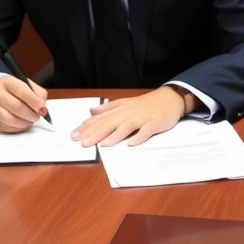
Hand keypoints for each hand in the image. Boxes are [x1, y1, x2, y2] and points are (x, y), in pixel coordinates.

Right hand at [0, 75, 48, 132]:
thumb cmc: (13, 89)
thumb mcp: (26, 84)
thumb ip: (38, 93)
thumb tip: (42, 108)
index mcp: (7, 82)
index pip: (22, 92)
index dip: (35, 102)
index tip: (42, 109)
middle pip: (17, 107)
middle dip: (31, 114)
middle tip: (36, 116)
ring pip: (11, 120)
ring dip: (25, 123)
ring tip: (29, 120)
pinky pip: (7, 128)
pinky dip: (17, 128)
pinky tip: (21, 123)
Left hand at [72, 86, 190, 146]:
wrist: (169, 98)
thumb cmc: (145, 104)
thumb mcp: (124, 103)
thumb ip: (107, 108)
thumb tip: (90, 111)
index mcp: (119, 109)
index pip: (100, 118)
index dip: (87, 127)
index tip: (75, 135)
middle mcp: (128, 113)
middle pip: (109, 123)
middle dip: (95, 133)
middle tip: (83, 143)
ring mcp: (141, 118)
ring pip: (126, 126)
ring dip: (114, 136)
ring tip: (102, 145)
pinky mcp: (154, 123)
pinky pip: (146, 130)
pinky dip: (139, 137)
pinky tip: (131, 144)